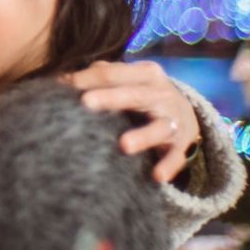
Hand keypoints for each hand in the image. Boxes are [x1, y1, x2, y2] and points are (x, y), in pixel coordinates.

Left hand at [61, 60, 201, 183]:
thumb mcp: (127, 80)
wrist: (186, 114)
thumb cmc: (142, 95)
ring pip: (159, 127)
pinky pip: (176, 156)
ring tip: (124, 145)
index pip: (113, 74)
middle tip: (85, 102)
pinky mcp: (182, 145)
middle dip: (110, 98)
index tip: (63, 85)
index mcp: (145, 74)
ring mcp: (174, 120)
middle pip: (134, 95)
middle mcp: (162, 94)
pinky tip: (157, 176)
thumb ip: (100, 77)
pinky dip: (168, 165)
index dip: (87, 79)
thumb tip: (62, 79)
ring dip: (143, 137)